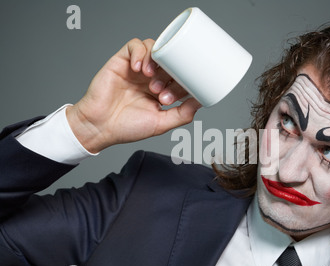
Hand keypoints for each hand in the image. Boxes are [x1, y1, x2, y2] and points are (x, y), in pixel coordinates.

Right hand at [66, 38, 201, 152]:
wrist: (99, 127)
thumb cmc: (127, 127)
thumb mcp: (161, 124)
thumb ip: (183, 114)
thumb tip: (201, 101)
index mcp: (161, 90)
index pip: (180, 76)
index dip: (184, 81)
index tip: (180, 94)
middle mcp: (151, 77)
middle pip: (170, 61)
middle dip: (170, 75)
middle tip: (161, 93)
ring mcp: (137, 68)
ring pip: (155, 49)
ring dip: (156, 62)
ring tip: (150, 79)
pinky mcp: (122, 61)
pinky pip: (135, 45)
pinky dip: (140, 53)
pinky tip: (138, 68)